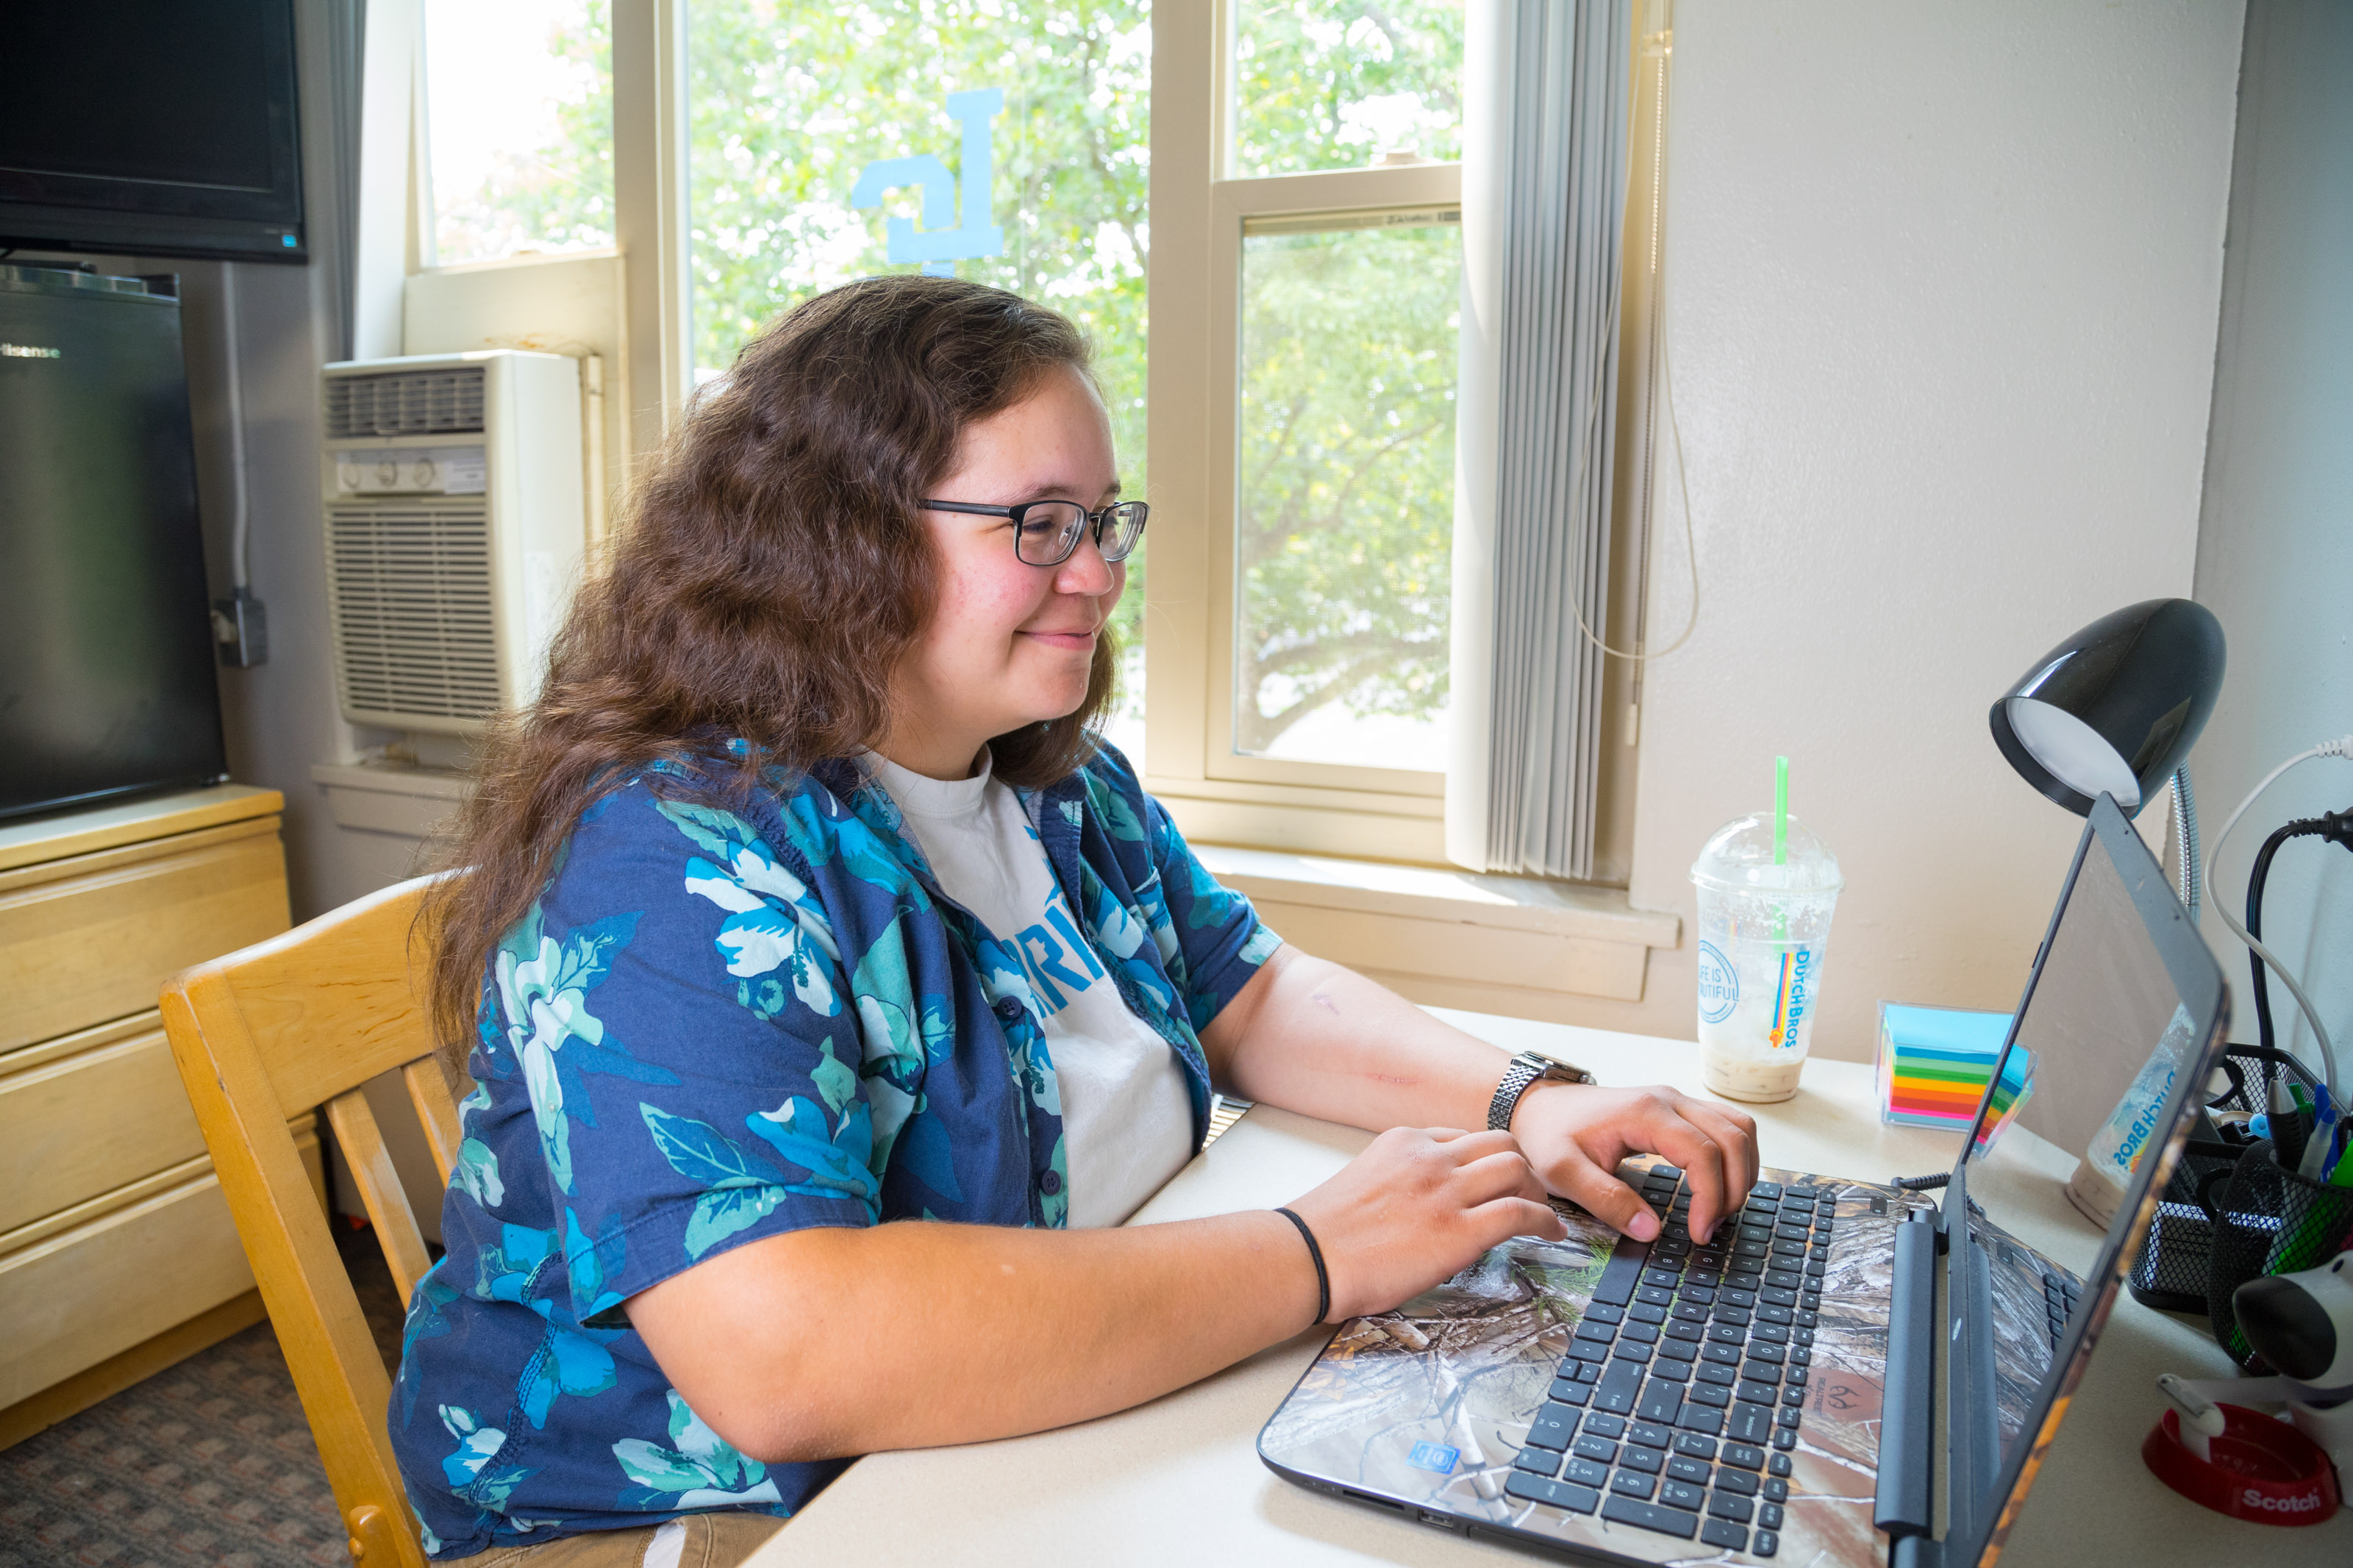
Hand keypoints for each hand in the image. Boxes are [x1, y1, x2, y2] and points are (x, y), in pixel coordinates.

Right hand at [1282, 1126, 1564, 1321]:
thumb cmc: (1325, 1234)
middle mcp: (1430, 1157)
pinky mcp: (1460, 1230)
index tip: (1494, 1180)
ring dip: (1537, 1190)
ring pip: (1516, 1168)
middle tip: (1527, 1193)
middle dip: (1521, 1167)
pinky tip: (1552, 1233)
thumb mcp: (1366, 1180)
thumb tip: (1429, 1202)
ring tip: (1541, 1213)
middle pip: (1500, 1143)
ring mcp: (1446, 1191)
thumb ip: (1403, 1178)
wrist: (1309, 1257)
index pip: (1464, 1137)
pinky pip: (1520, 1213)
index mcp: (1404, 1141)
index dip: (1486, 1160)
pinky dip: (1545, 1220)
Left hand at [1510, 1083, 1758, 1247]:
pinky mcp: (1680, 1110)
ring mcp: (1678, 1101)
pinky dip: (1734, 1158)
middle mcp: (1669, 1099)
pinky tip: (1719, 1188)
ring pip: (1740, 1128)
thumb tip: (1649, 1231)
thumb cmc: (1548, 1134)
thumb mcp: (1563, 1172)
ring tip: (1718, 1211)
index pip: (1703, 1152)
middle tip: (1710, 1228)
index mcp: (1644, 1112)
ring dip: (1741, 1171)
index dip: (1711, 1197)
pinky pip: (1728, 1126)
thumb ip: (1606, 1200)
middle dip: (1733, 1188)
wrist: (1538, 1106)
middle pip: (1734, 1137)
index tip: (1698, 1233)